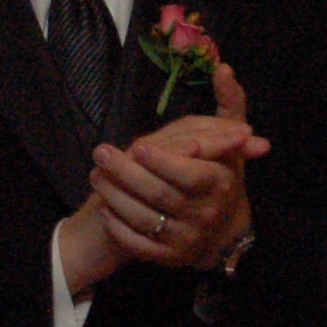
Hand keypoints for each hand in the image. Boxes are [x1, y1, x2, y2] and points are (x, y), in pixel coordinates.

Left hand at [89, 63, 267, 270]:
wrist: (225, 227)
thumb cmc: (222, 173)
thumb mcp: (231, 137)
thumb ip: (229, 102)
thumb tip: (224, 68)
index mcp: (220, 184)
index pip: (189, 174)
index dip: (163, 162)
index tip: (137, 145)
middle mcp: (205, 215)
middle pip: (159, 194)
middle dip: (126, 173)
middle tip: (100, 152)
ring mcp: (186, 239)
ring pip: (143, 219)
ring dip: (114, 197)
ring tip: (95, 175)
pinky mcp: (169, 258)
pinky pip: (138, 245)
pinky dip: (118, 227)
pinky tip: (104, 209)